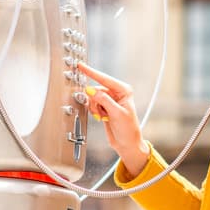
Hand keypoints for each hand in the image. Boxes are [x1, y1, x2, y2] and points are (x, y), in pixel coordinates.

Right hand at [78, 62, 149, 177]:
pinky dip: (94, 111)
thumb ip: (103, 100)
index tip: (81, 66)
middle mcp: (117, 93)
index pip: (105, 79)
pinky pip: (93, 104)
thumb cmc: (128, 130)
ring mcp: (110, 100)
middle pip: (96, 90)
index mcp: (124, 91)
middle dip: (95, 101)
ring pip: (93, 98)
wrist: (127, 143)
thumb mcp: (116, 113)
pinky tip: (101, 117)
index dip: (91, 72)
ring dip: (95, 108)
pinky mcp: (105, 107)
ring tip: (103, 116)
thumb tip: (91, 90)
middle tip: (100, 112)